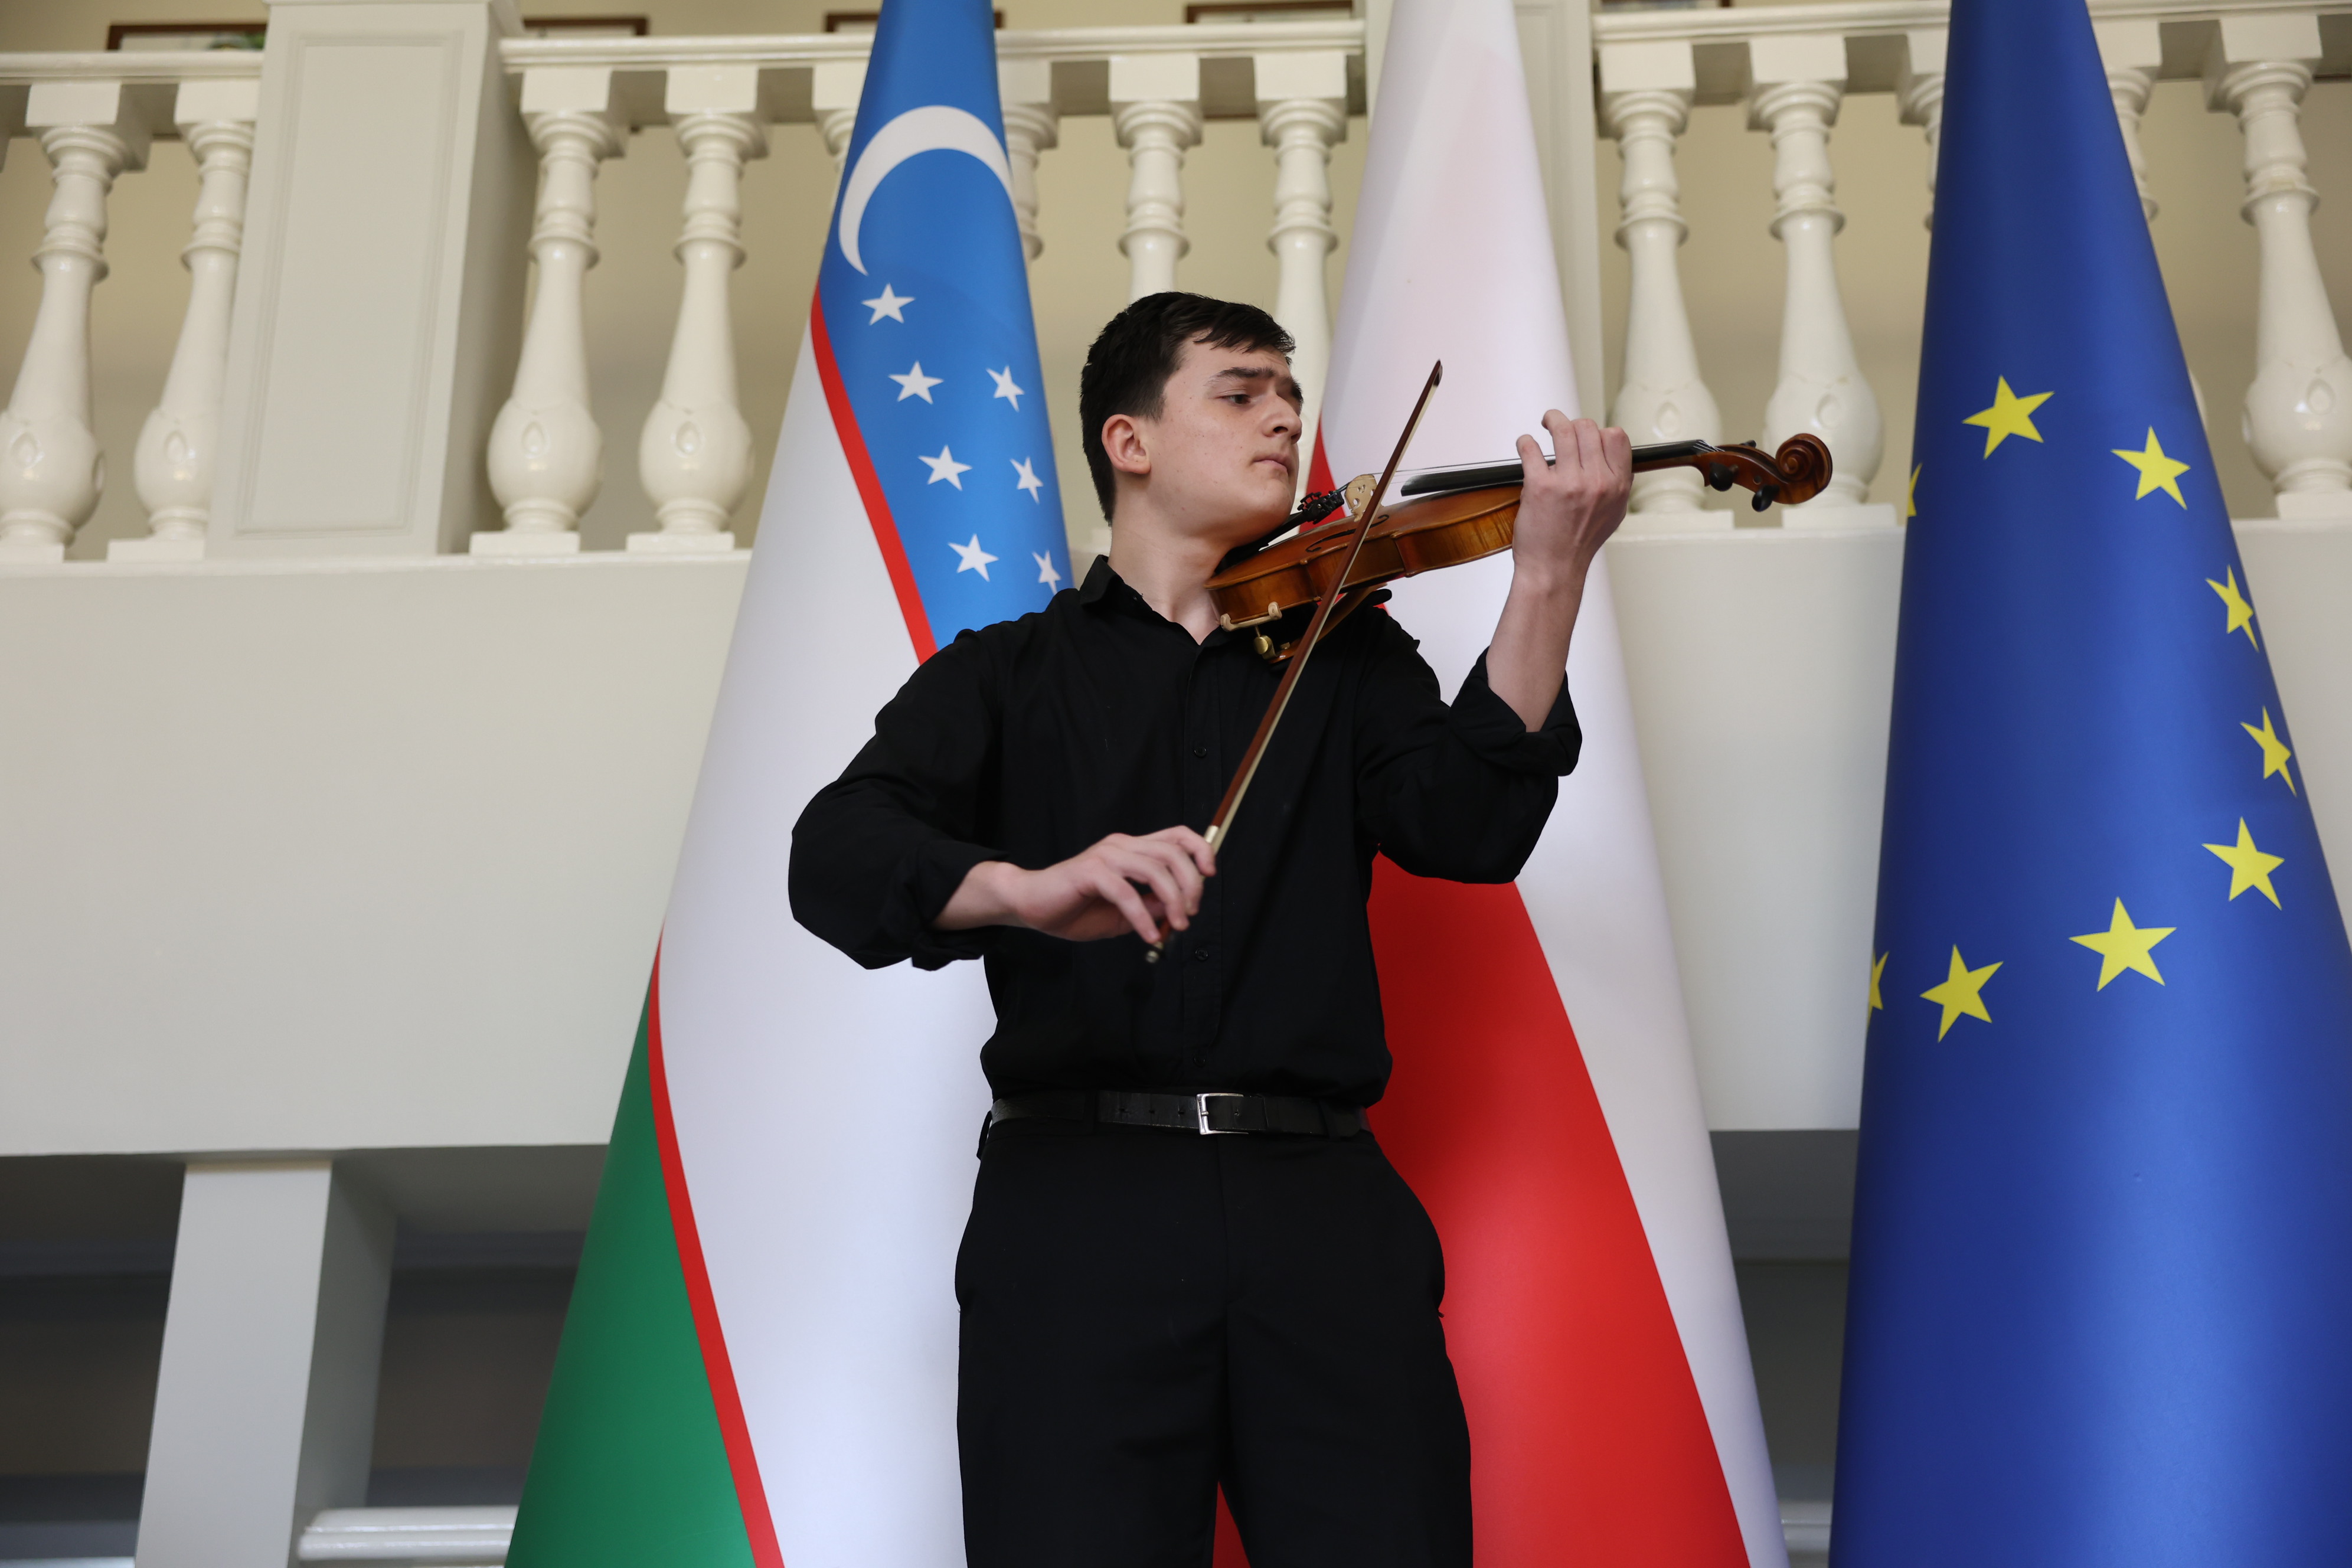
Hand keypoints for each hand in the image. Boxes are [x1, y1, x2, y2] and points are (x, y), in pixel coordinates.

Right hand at [935, 826, 1216, 943]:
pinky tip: (1148, 935)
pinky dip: (1142, 916)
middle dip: (1191, 884)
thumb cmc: (1074, 909)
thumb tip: (1177, 910)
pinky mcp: (1090, 872)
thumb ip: (1151, 907)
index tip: (1210, 875)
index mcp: (1131, 849)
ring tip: (1176, 926)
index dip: (1199, 850)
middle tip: (1189, 914)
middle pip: (1172, 852)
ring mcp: (1105, 856)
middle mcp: (1121, 846)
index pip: (1176, 836)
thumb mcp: (1123, 914)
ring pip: (1155, 868)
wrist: (1030, 906)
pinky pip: (1126, 892)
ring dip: (1173, 900)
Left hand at [1485, 414, 1631, 729]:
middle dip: (1573, 423)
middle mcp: (1597, 482)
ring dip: (1552, 419)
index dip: (1599, 431)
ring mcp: (1569, 483)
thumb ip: (1613, 485)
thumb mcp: (1611, 515)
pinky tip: (1525, 445)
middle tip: (1559, 425)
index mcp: (1617, 487)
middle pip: (1589, 428)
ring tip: (1545, 423)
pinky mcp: (1540, 486)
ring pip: (1564, 430)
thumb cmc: (1577, 546)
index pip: (1617, 437)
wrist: (1553, 571)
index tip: (1587, 434)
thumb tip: (1608, 458)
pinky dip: (1525, 442)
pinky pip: (1532, 448)